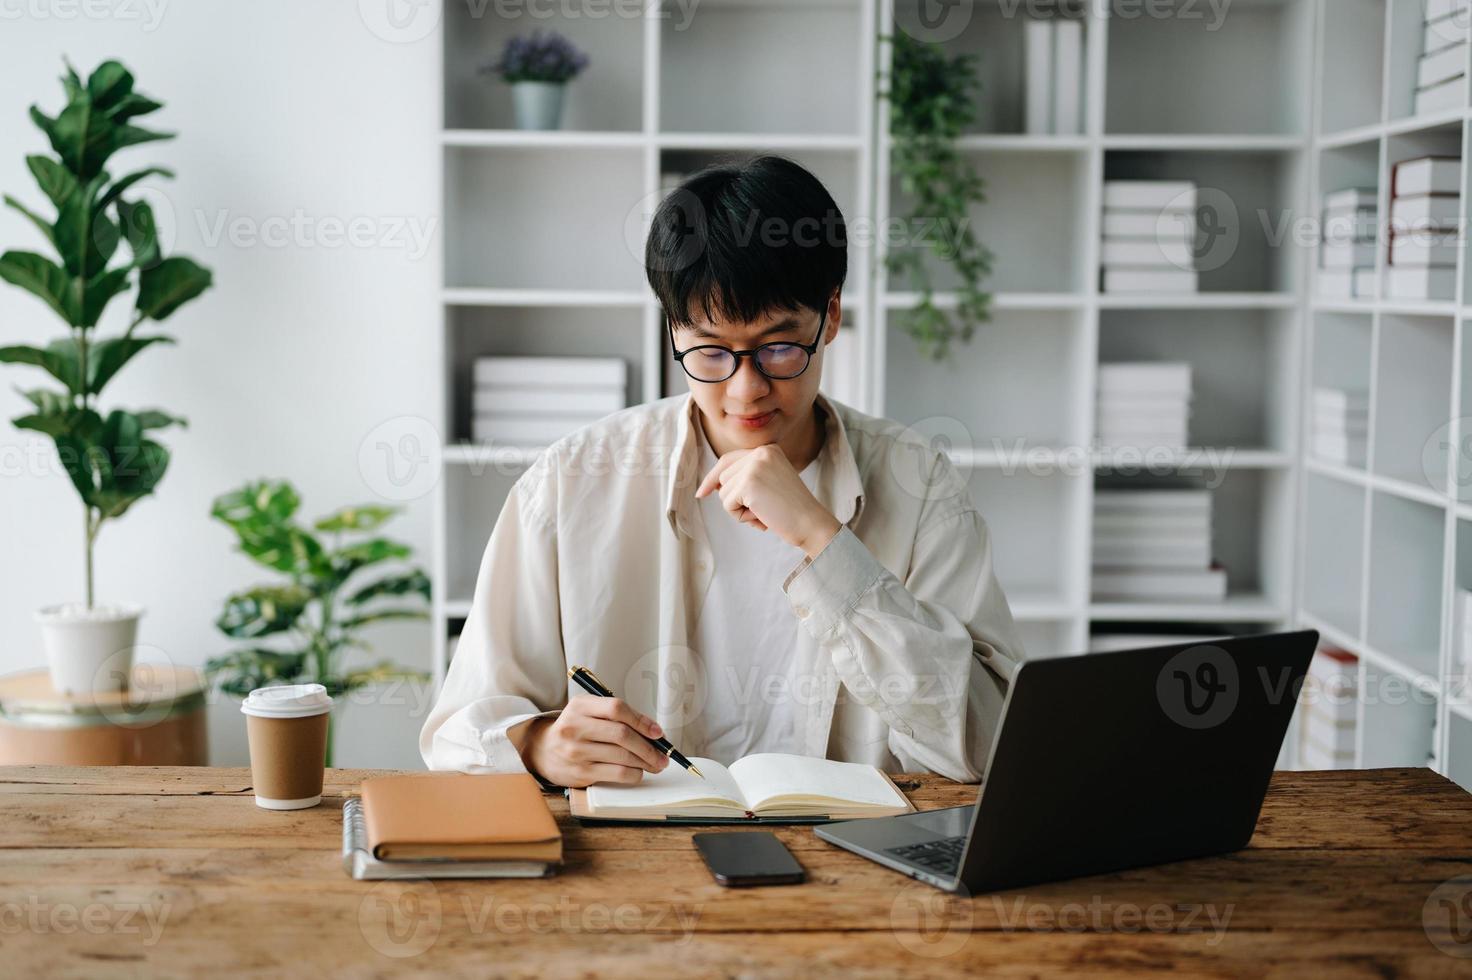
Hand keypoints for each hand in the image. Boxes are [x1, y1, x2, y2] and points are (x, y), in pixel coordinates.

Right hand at [518, 696, 668, 787]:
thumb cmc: (575, 729)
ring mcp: (576, 751)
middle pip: (622, 734)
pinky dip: (633, 774)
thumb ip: (616, 716)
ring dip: (645, 762)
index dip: (642, 720)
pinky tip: (638, 772)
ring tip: (655, 764)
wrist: (543, 750)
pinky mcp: (579, 772)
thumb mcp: (589, 711)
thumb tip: (652, 732)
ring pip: (622, 756)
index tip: (658, 732)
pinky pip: (616, 774)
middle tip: (663, 754)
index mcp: (580, 706)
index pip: (616, 708)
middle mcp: (575, 727)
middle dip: (649, 746)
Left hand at [695, 444, 841, 556]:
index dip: (714, 478)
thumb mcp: (771, 483)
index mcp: (768, 449)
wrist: (811, 523)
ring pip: (724, 492)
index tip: (702, 493)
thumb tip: (715, 485)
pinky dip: (741, 516)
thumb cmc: (792, 510)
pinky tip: (762, 516)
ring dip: (739, 509)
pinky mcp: (748, 483)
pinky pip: (728, 504)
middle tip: (763, 509)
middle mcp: (760, 452)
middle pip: (723, 477)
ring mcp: (754, 466)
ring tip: (765, 512)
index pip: (729, 460)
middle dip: (736, 499)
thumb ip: (748, 476)